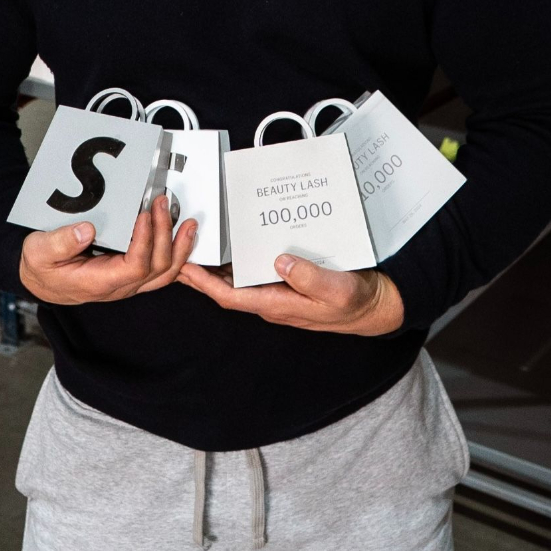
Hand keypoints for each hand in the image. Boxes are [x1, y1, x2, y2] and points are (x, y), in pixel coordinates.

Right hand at [19, 194, 197, 304]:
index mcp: (99, 282)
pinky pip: (162, 270)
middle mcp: (120, 286)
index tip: (143, 214)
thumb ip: (60, 242)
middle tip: (162, 203)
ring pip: (165, 274)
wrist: (42, 280)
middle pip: (157, 269)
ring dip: (180, 248)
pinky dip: (177, 254)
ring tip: (189, 223)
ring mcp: (129, 283)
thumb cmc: (42, 266)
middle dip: (165, 234)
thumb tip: (86, 230)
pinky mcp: (133, 275)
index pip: (134, 267)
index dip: (144, 241)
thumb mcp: (40, 252)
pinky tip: (183, 235)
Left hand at [176, 252, 404, 335]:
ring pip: (237, 280)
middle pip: (226, 288)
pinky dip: (238, 259)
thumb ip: (310, 277)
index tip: (183, 268)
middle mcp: (272, 300)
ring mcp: (278, 292)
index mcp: (278, 304)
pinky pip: (254, 272)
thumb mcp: (337, 289)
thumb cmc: (355, 302)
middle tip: (178, 249)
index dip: (204, 284)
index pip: (231, 296)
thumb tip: (279, 261)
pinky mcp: (286, 282)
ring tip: (196, 243)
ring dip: (215, 265)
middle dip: (200, 272)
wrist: (373, 306)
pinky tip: (232, 244)